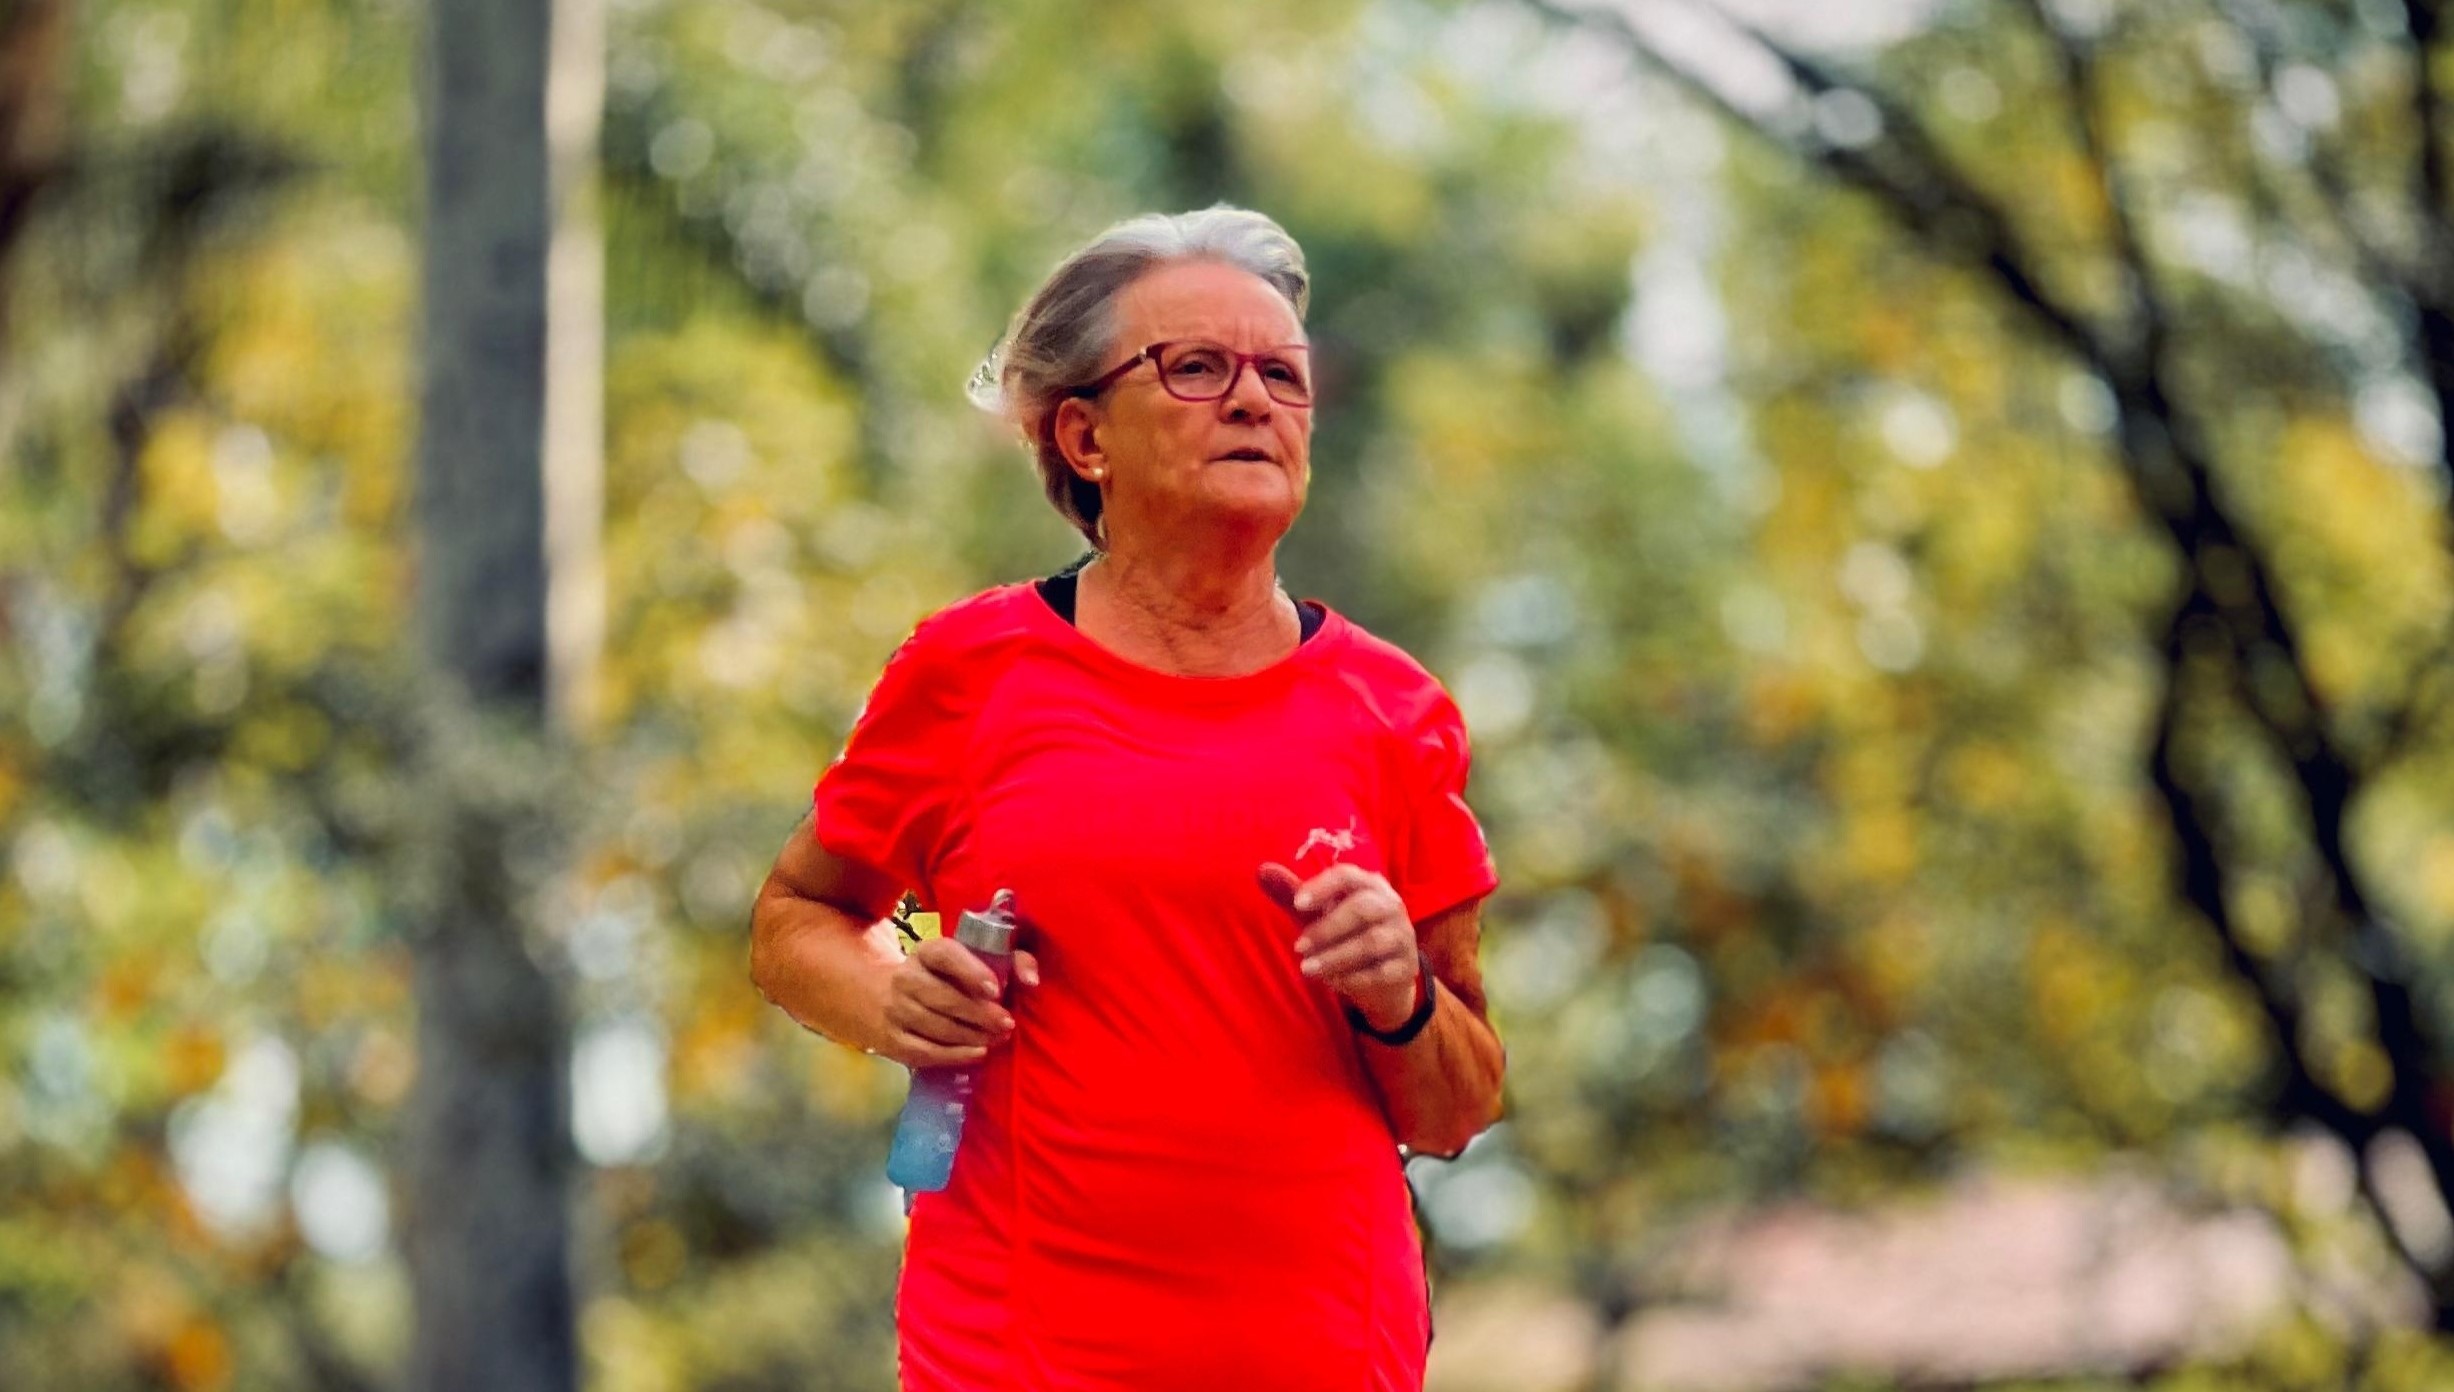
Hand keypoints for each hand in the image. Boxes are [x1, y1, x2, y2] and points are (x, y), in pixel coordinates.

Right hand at [875, 935, 1040, 1069]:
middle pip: (944, 997)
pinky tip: (977, 1053)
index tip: (994, 989)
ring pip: (938, 1027)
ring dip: (972, 1036)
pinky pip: (926, 1052)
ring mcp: (895, 1011)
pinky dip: (955, 1055)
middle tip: (1006, 1023)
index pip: (945, 955)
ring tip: (996, 1038)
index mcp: (925, 953)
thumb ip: (1009, 960)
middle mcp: (905, 978)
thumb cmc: (939, 979)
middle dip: (979, 1013)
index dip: (970, 970)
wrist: (878, 997)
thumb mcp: (964, 961)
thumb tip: (1032, 978)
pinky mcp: (892, 1041)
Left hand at [1258, 862, 1421, 1030]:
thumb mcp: (1317, 915)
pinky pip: (1380, 972)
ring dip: (1335, 957)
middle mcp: (1391, 906)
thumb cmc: (1345, 936)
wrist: (1384, 979)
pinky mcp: (1406, 967)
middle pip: (1362, 908)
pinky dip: (1353, 978)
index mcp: (1369, 885)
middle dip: (1326, 928)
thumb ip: (1292, 894)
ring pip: (1371, 942)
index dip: (1322, 887)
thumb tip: (1262, 870)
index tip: (1297, 904)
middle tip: (1297, 947)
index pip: (1348, 875)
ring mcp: (1403, 936)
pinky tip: (1333, 983)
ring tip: (1307, 969)